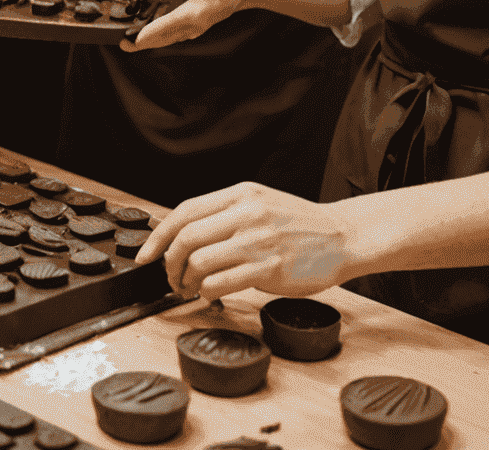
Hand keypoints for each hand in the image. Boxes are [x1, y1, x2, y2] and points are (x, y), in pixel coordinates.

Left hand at [120, 0, 272, 51]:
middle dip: (138, 37)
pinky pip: (169, 24)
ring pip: (163, 33)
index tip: (124, 37)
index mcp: (199, 11)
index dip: (143, 32)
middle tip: (120, 38)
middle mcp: (196, 24)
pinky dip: (156, 18)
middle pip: (161, 37)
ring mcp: (195, 25)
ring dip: (146, 28)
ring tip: (131, 20)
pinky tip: (147, 5)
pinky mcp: (192, 21)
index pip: (166, 27)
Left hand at [139, 181, 354, 299]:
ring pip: (200, 260)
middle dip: (169, 262)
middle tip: (169, 276)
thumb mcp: (258, 203)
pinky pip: (222, 283)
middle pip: (187, 236)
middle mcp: (245, 213)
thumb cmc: (299, 224)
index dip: (159, 235)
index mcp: (239, 194)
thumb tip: (181, 233)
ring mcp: (257, 240)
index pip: (185, 211)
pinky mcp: (270, 268)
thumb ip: (224, 214)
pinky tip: (210, 294)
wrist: (342, 237)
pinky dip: (207, 292)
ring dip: (186, 280)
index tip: (145, 254)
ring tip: (189, 287)